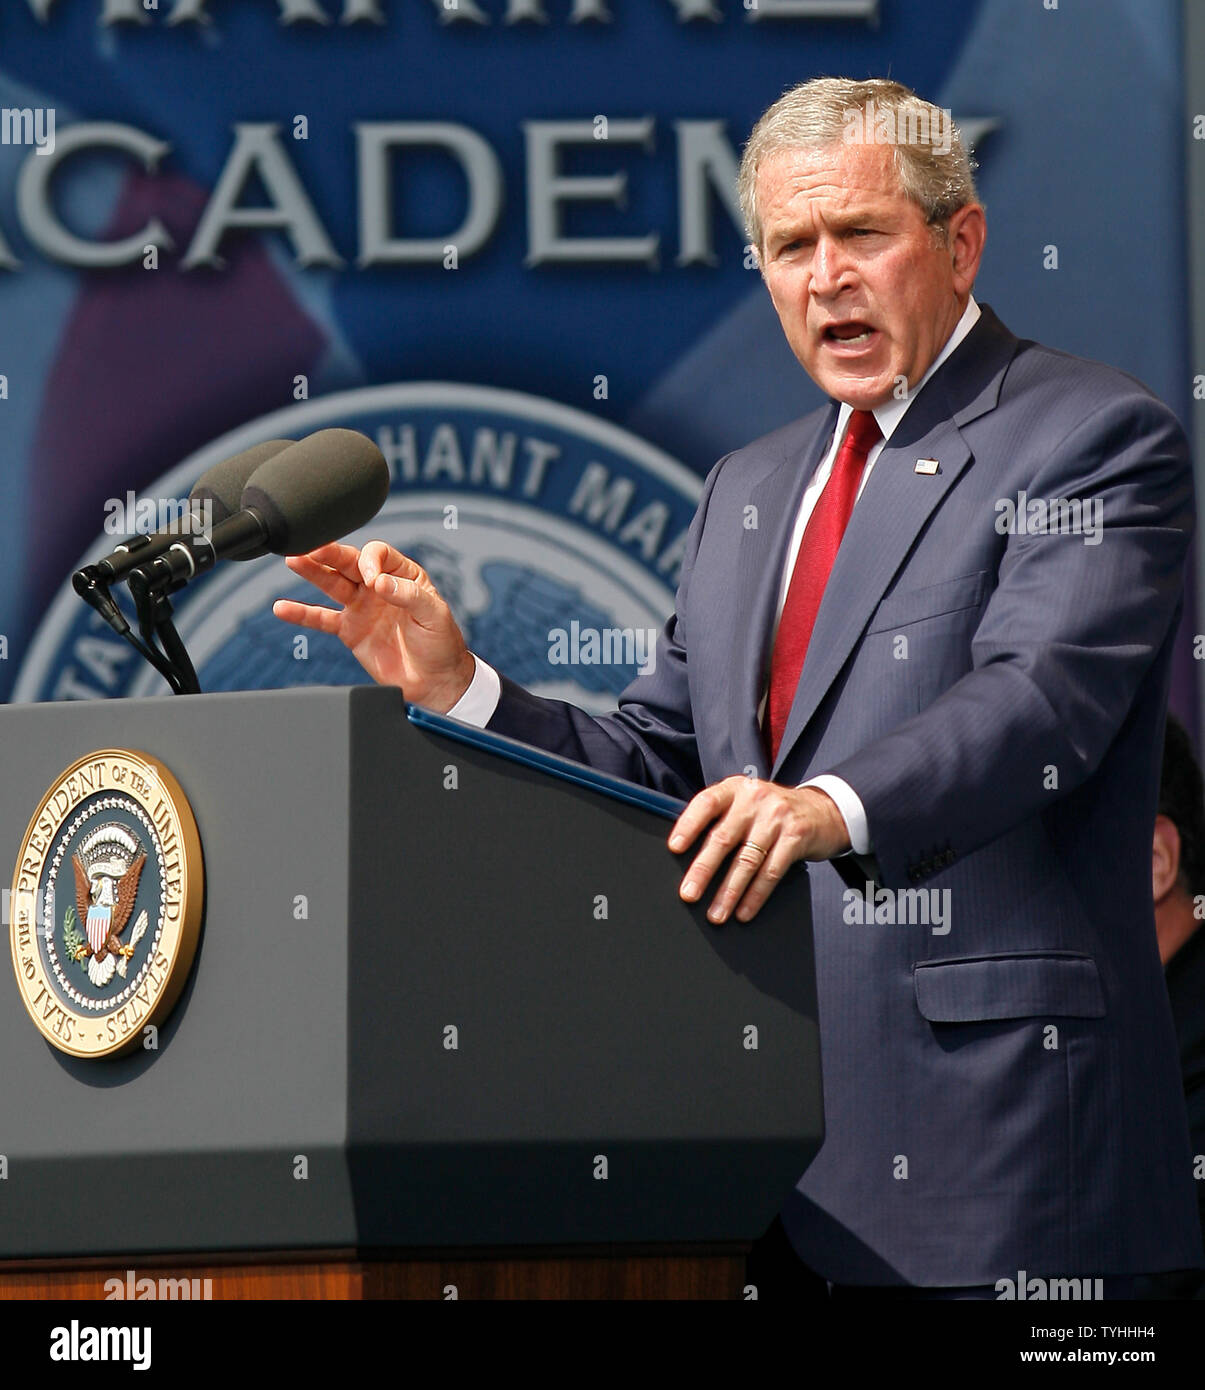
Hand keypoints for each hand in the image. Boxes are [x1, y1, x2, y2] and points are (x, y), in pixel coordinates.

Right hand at [272, 541, 475, 711]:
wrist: (435, 681)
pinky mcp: (349, 631)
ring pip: (331, 583)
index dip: (370, 561)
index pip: (378, 554)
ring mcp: (361, 607)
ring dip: (312, 572)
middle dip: (330, 553)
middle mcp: (378, 586)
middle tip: (310, 547)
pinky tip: (283, 608)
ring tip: (293, 560)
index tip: (373, 580)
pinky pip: (321, 619)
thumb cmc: (442, 643)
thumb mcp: (434, 614)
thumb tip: (380, 581)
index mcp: (403, 574)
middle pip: (348, 562)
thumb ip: (408, 595)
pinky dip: (302, 614)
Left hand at [668, 776, 850, 923]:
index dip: (689, 825)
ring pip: (747, 860)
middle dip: (703, 870)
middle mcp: (755, 798)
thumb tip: (686, 856)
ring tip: (716, 913)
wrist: (824, 810)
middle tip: (689, 894)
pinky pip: (771, 872)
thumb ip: (722, 819)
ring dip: (729, 892)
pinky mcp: (796, 836)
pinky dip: (755, 896)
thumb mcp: (746, 803)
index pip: (706, 803)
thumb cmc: (773, 812)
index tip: (674, 848)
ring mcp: (777, 817)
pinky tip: (744, 911)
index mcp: (735, 788)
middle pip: (723, 838)